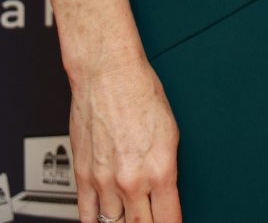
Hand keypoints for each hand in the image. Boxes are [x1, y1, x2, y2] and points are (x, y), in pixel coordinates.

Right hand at [70, 55, 181, 222]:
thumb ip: (167, 169)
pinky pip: (87, 216)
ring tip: (129, 219)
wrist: (108, 74)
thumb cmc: (141, 93)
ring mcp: (104, 181)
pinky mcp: (82, 177)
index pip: (169, 220)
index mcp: (160, 169)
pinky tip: (105, 221)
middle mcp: (132, 180)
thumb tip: (166, 194)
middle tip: (151, 221)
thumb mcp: (171, 132)